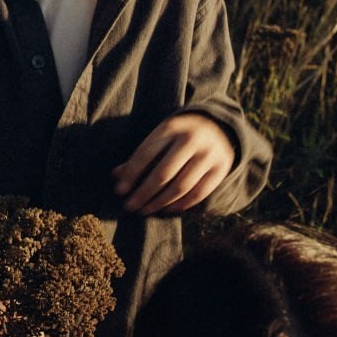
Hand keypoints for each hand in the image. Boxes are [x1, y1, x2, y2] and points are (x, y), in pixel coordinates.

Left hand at [111, 113, 234, 214]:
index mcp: (171, 128)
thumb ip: (139, 156)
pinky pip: (199, 193)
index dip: (131, 175)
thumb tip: (116, 176)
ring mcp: (208, 154)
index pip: (145, 154)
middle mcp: (191, 140)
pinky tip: (167, 209)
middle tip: (129, 206)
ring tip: (145, 210)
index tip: (120, 191)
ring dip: (160, 203)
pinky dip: (181, 204)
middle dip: (143, 193)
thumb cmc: (179, 134)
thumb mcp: (160, 136)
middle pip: (163, 174)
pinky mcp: (221, 168)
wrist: (218, 126)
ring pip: (181, 186)